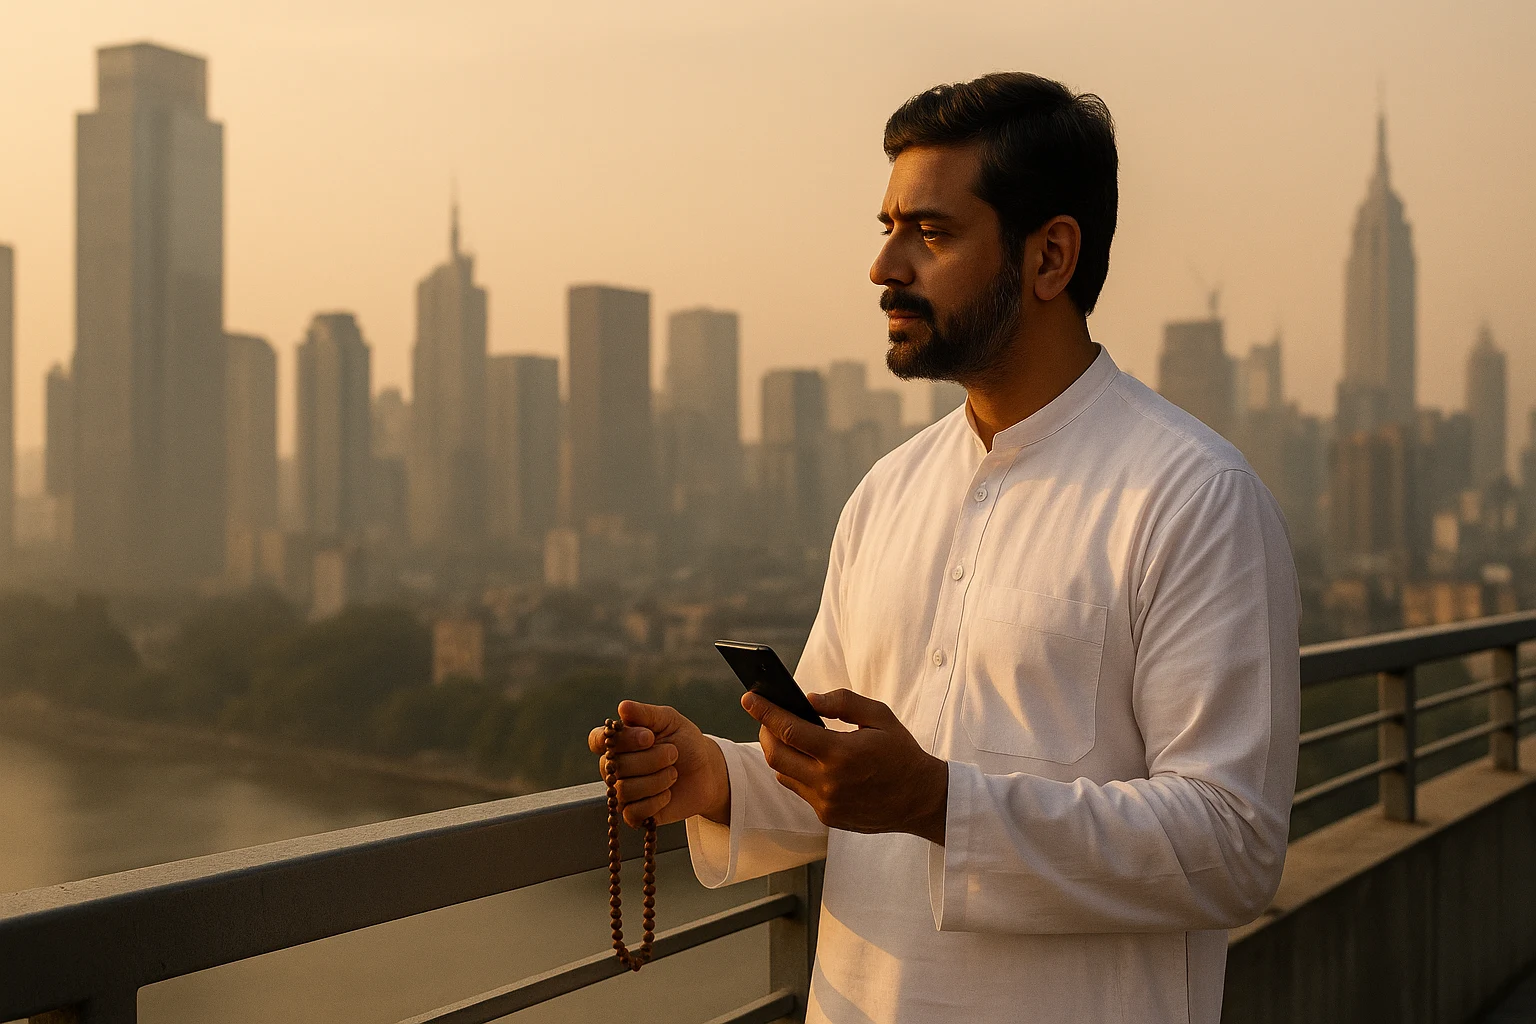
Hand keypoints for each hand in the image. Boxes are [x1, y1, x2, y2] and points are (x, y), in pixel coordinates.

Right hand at [588, 700, 730, 827]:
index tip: (649, 737)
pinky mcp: (634, 814)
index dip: (622, 740)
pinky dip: (655, 802)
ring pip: (624, 790)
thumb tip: (622, 707)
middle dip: (651, 759)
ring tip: (673, 773)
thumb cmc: (685, 742)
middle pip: (615, 766)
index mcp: (619, 741)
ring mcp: (622, 791)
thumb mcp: (670, 721)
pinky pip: (632, 813)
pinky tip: (668, 794)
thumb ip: (646, 714)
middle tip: (673, 753)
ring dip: (657, 780)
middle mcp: (615, 766)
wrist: (708, 772)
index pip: (597, 740)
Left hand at [744, 688, 948, 843]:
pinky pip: (798, 790)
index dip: (765, 711)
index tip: (749, 697)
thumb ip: (843, 702)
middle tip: (765, 716)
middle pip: (775, 755)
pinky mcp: (828, 817)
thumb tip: (808, 698)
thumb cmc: (901, 752)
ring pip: (783, 774)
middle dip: (765, 732)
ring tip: (783, 735)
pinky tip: (802, 757)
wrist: (921, 799)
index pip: (789, 730)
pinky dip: (794, 771)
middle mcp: (829, 782)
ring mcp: (826, 803)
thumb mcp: (880, 716)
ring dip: (778, 753)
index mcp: (842, 754)